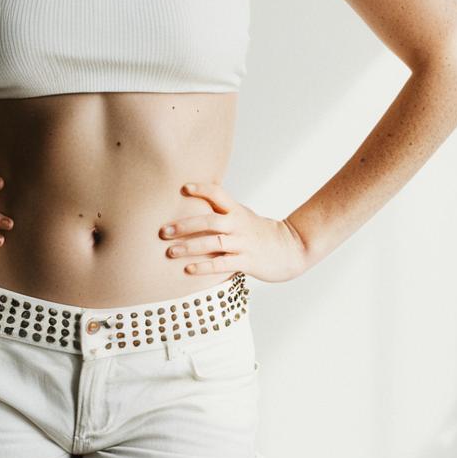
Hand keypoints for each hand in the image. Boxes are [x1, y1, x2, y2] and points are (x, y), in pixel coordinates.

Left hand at [159, 182, 306, 282]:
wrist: (292, 248)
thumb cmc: (260, 232)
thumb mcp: (243, 215)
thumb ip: (222, 211)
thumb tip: (193, 205)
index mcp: (237, 211)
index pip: (218, 194)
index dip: (201, 189)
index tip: (183, 188)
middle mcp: (239, 225)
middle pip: (210, 221)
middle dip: (185, 226)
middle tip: (163, 231)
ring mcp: (243, 243)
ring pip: (213, 243)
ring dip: (190, 247)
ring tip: (170, 251)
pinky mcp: (247, 262)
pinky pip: (222, 264)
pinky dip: (204, 267)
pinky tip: (189, 269)